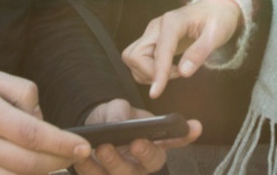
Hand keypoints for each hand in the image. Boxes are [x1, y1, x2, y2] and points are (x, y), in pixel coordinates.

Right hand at [0, 71, 90, 174]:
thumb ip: (24, 92)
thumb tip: (42, 119)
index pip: (32, 134)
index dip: (61, 143)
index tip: (82, 146)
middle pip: (28, 163)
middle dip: (58, 161)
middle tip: (74, 155)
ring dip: (42, 174)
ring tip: (55, 163)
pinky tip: (33, 171)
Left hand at [70, 99, 201, 174]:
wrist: (90, 128)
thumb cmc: (112, 118)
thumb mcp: (117, 108)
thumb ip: (120, 112)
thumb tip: (119, 122)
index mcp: (155, 141)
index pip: (177, 139)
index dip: (186, 135)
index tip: (194, 126)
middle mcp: (144, 161)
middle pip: (152, 163)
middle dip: (145, 153)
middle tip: (136, 142)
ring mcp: (125, 173)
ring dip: (114, 163)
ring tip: (103, 148)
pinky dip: (88, 167)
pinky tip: (82, 156)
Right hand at [121, 0, 242, 97]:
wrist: (215, 9)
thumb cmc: (218, 20)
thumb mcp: (216, 35)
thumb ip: (199, 53)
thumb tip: (184, 73)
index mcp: (173, 22)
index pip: (160, 51)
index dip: (157, 73)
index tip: (155, 94)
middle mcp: (156, 26)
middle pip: (135, 55)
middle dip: (151, 72)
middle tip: (177, 74)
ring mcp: (151, 32)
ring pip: (133, 59)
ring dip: (149, 72)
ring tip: (175, 71)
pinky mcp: (151, 40)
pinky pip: (139, 60)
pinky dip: (149, 70)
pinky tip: (168, 68)